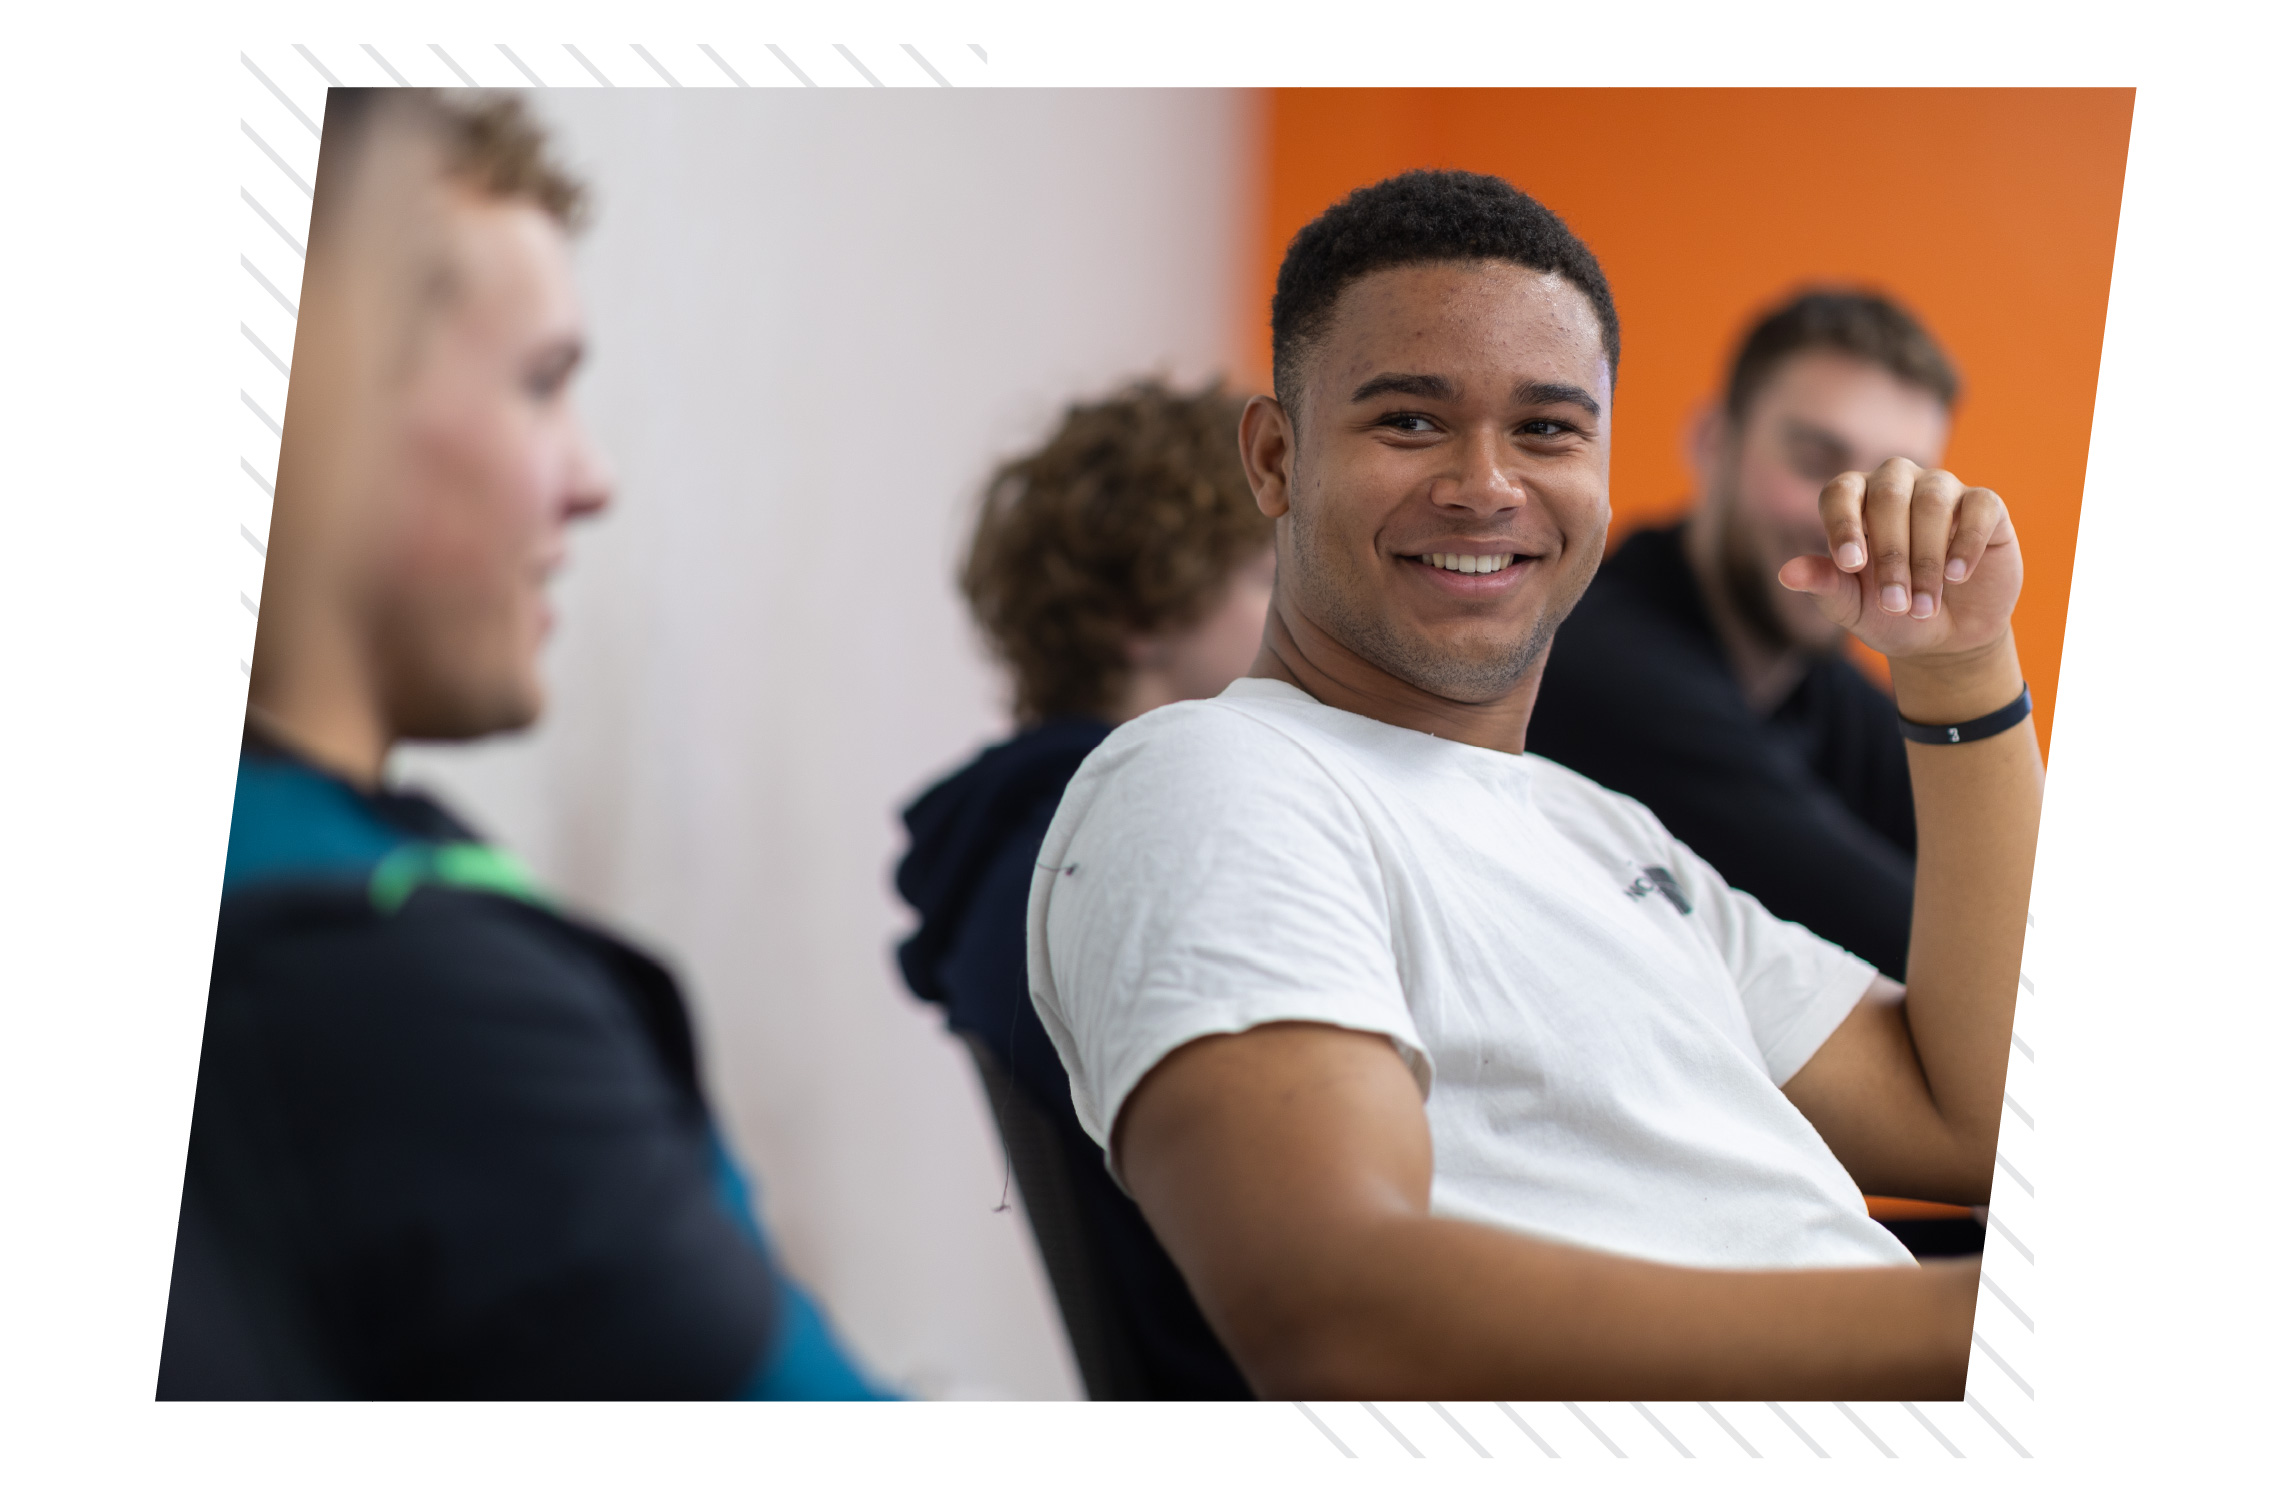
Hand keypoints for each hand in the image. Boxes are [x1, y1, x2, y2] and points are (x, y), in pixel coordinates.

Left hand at [1778, 457, 2022, 665]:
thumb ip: (1824, 586)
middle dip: (1890, 554)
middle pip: (1887, 496)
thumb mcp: (1853, 607)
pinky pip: (1979, 507)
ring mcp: (1942, 488)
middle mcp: (1896, 483)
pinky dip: (1966, 542)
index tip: (1850, 565)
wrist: (1947, 638)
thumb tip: (1786, 574)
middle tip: (1895, 604)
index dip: (1843, 524)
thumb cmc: (1890, 614)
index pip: (1840, 492)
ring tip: (1923, 606)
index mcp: (1855, 501)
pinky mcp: (1985, 505)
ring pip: (1932, 501)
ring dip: (1926, 559)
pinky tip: (1956, 576)